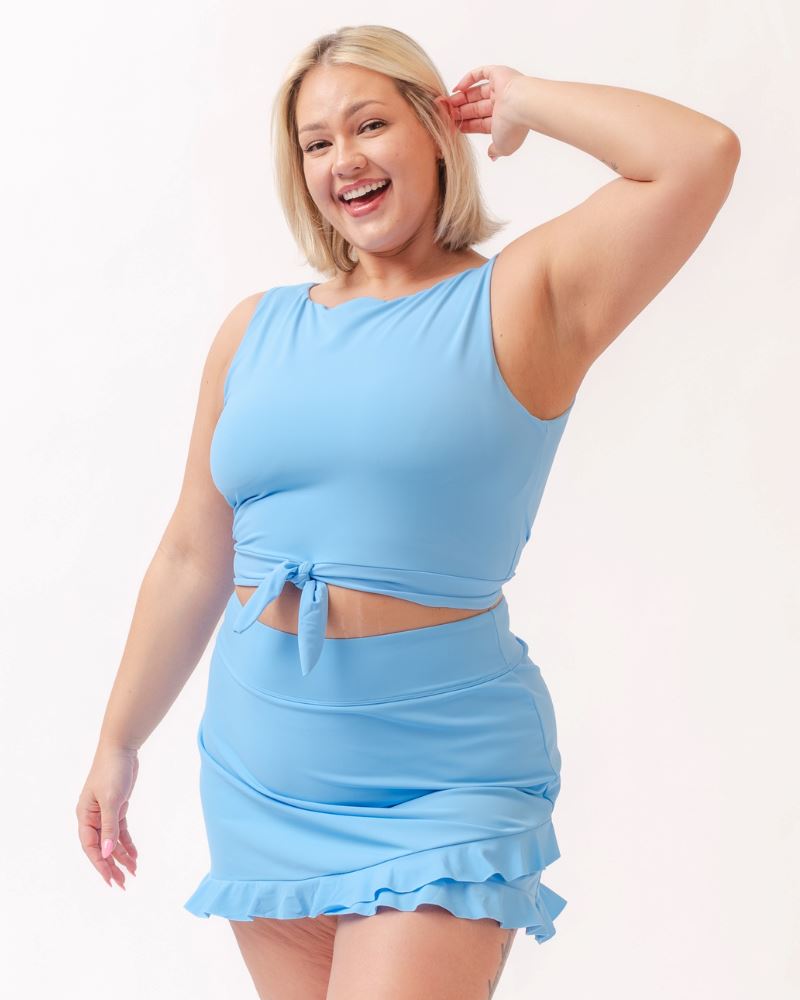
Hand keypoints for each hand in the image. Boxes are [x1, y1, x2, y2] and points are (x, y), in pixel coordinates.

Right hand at [76, 744, 138, 889]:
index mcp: (85, 817)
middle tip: (123, 884)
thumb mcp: (112, 800)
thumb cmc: (112, 771)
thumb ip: (109, 828)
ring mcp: (104, 813)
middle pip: (101, 848)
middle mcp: (92, 818)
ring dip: (121, 856)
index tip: (111, 880)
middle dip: (111, 866)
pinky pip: (120, 831)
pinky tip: (135, 855)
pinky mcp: (117, 807)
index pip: (91, 847)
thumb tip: (105, 853)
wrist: (121, 748)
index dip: (100, 865)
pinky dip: (127, 843)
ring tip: (133, 872)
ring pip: (112, 841)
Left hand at [436, 65, 528, 160]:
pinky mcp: (498, 73)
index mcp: (503, 121)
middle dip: (461, 112)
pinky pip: (480, 73)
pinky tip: (457, 88)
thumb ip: (495, 150)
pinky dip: (468, 80)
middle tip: (446, 114)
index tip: (452, 127)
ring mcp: (500, 88)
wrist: (523, 105)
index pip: (480, 123)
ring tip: (446, 103)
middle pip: (476, 108)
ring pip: (475, 93)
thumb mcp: (503, 147)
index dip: (466, 125)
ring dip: (461, 98)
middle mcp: (501, 104)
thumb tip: (492, 155)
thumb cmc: (514, 127)